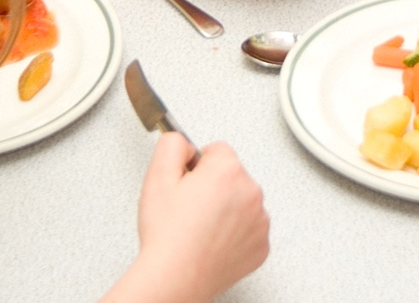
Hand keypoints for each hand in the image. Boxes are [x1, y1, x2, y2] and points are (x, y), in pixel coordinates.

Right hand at [118, 134, 268, 302]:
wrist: (175, 277)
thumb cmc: (168, 236)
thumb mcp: (157, 175)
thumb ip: (172, 144)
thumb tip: (183, 141)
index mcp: (228, 170)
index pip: (217, 150)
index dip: (197, 166)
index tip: (188, 182)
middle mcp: (251, 192)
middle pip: (232, 175)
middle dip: (213, 185)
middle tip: (189, 207)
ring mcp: (260, 221)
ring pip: (242, 202)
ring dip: (226, 209)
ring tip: (199, 227)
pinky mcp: (261, 246)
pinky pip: (249, 228)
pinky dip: (234, 233)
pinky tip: (212, 241)